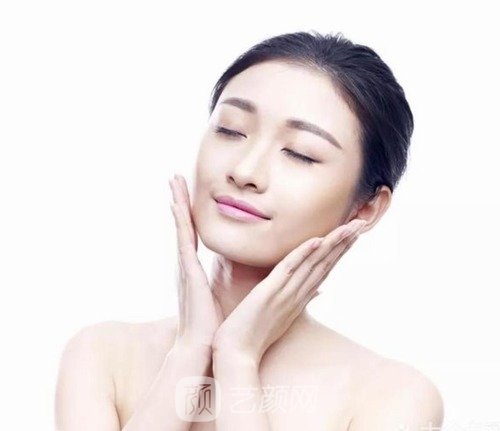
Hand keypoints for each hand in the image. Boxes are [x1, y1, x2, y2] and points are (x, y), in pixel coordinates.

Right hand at [169, 173, 223, 349]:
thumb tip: (257, 276)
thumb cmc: (214, 325)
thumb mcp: (224, 297)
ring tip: (173, 180)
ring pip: (181, 227)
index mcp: (195, 270)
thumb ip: (234, 283)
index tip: (188, 193)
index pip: (193, 234)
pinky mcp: (188, 272)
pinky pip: (183, 241)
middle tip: (176, 177)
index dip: (190, 213)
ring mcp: (185, 267)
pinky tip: (175, 204)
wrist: (204, 347)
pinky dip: (179, 222)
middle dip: (179, 200)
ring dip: (177, 203)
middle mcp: (187, 264)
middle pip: (183, 225)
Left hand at [211, 218, 366, 363]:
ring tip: (349, 227)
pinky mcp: (269, 292)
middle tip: (361, 224)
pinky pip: (288, 268)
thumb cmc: (255, 335)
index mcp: (300, 299)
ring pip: (313, 263)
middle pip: (325, 264)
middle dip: (343, 243)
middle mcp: (297, 295)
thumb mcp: (283, 317)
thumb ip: (301, 301)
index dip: (339, 252)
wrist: (236, 353)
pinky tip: (316, 240)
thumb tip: (320, 291)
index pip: (324, 270)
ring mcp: (285, 293)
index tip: (353, 236)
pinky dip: (302, 253)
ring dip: (332, 244)